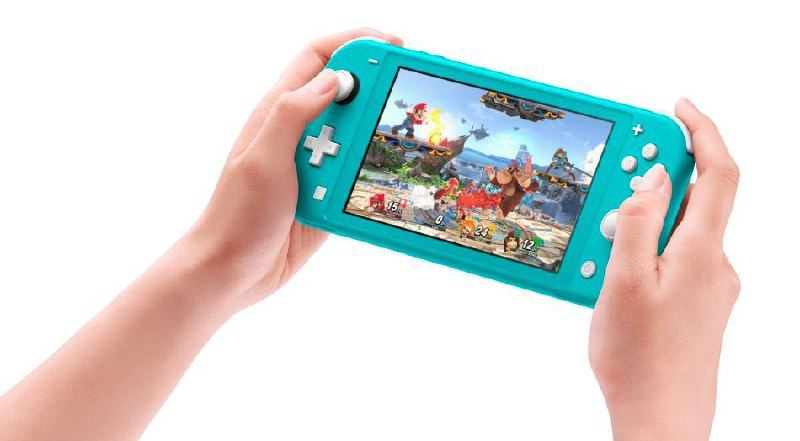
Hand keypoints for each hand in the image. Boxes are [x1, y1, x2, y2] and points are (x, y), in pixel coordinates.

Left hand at [177, 29, 402, 311]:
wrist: (233, 272)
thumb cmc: (238, 215)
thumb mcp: (262, 159)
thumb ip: (293, 113)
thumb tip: (335, 78)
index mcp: (278, 113)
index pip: (319, 60)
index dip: (355, 43)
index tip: (392, 46)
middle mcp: (299, 132)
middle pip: (348, 94)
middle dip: (379, 90)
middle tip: (409, 99)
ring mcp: (315, 163)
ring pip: (358, 134)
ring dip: (377, 137)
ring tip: (400, 147)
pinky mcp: (328, 192)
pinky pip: (359, 172)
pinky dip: (374, 170)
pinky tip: (388, 176)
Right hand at [589, 99, 739, 439]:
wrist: (662, 417)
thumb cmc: (640, 359)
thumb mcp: (624, 282)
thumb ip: (639, 224)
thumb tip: (654, 178)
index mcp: (702, 252)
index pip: (718, 173)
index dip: (701, 132)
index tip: (677, 109)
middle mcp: (716, 264)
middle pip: (694, 200)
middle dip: (653, 184)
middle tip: (613, 194)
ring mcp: (710, 286)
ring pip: (679, 232)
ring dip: (643, 225)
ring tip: (603, 254)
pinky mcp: (698, 304)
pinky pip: (675, 260)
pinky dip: (646, 252)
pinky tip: (615, 276)